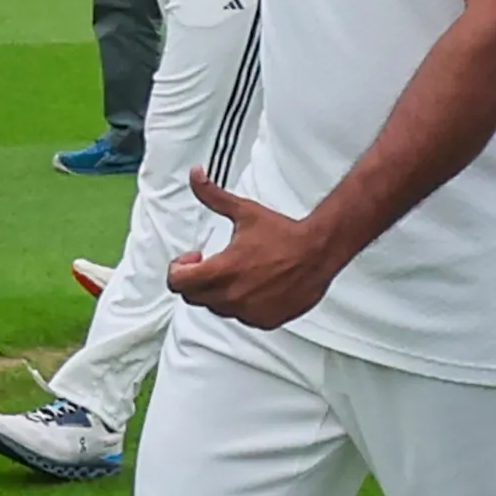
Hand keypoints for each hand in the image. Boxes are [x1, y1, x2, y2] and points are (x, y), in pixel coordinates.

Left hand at [164, 171, 344, 330]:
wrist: (318, 251)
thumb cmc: (284, 234)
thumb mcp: (244, 211)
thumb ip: (213, 196)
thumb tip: (196, 176)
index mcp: (221, 270)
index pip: (177, 282)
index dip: (180, 268)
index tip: (193, 259)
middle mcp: (232, 295)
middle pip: (194, 297)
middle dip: (196, 280)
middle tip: (212, 264)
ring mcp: (248, 312)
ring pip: (217, 308)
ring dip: (219, 292)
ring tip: (237, 273)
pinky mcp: (264, 320)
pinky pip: (241, 317)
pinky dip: (242, 304)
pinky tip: (254, 286)